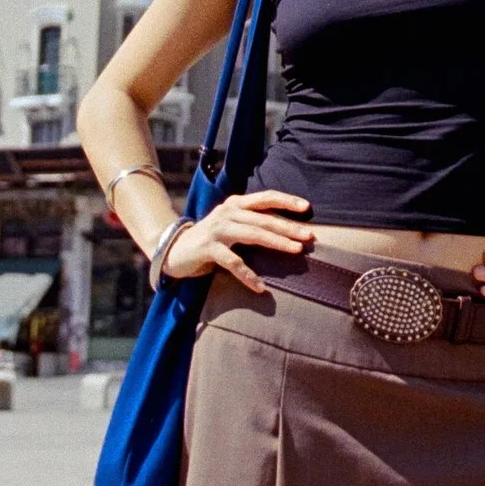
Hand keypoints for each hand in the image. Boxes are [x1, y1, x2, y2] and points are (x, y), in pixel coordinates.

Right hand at [163, 190, 313, 296]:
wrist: (174, 250)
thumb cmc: (211, 239)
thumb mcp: (231, 225)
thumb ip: (252, 223)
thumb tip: (287, 231)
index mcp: (235, 204)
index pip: (265, 198)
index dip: (286, 201)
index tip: (306, 207)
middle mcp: (227, 213)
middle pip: (264, 218)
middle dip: (289, 226)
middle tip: (309, 236)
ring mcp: (218, 230)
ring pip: (253, 234)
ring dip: (277, 243)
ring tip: (296, 251)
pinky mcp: (208, 248)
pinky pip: (233, 262)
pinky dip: (248, 275)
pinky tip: (261, 287)